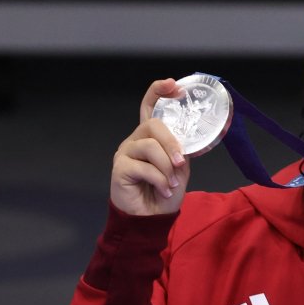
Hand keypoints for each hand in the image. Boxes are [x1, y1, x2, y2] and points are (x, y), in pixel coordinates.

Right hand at [109, 79, 191, 216]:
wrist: (151, 219)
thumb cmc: (164, 193)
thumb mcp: (179, 169)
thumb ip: (181, 151)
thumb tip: (184, 143)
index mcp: (150, 137)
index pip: (149, 106)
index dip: (159, 91)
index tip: (175, 85)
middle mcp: (135, 140)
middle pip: (153, 124)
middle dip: (171, 143)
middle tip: (181, 162)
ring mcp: (125, 152)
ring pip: (150, 147)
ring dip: (167, 167)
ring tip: (172, 183)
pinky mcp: (119, 168)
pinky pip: (144, 167)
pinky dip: (160, 180)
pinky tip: (163, 190)